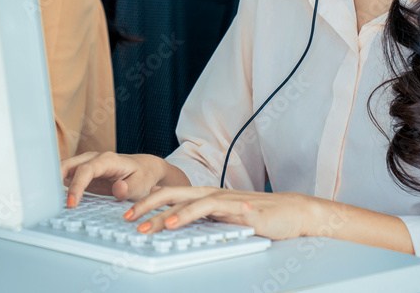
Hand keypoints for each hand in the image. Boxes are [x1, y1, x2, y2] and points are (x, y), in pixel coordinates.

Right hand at [61, 151, 180, 206]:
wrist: (145, 168)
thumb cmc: (143, 176)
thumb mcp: (141, 184)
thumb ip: (130, 188)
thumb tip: (118, 188)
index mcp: (108, 160)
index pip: (86, 170)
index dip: (77, 186)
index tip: (72, 203)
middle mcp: (94, 159)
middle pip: (69, 164)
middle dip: (56, 179)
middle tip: (49, 201)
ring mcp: (87, 164)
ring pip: (65, 168)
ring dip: (54, 182)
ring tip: (46, 199)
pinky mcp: (84, 173)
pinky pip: (68, 176)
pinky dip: (59, 185)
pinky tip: (53, 198)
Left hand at [123, 186, 314, 240]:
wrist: (293, 212)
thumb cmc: (261, 216)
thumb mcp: (227, 219)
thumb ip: (206, 219)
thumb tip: (182, 226)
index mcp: (206, 195)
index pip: (171, 195)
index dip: (148, 202)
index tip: (129, 212)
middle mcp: (210, 193)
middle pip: (170, 193)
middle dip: (145, 204)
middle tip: (125, 217)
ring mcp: (221, 199)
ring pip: (182, 202)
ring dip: (158, 213)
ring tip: (141, 225)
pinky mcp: (233, 209)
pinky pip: (204, 211)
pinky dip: (184, 215)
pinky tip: (171, 223)